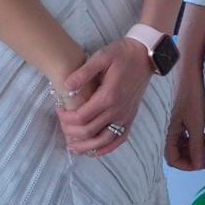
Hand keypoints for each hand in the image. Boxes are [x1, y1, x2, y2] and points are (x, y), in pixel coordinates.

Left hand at [60, 40, 154, 157]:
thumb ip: (83, 72)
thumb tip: (66, 85)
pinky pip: (119, 139)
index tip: (59, 110)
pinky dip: (106, 148)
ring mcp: (126, 116)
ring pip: (103, 141)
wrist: (146, 55)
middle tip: (62, 124)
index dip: (66, 118)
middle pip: (89, 131)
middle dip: (71, 132)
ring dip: (86, 146)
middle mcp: (118, 110)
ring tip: (72, 146)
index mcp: (109, 96)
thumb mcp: (102, 56)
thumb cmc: (122, 54)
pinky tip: (95, 151)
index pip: (81, 117)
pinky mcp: (131, 118)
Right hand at [165, 62, 204, 171]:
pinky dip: (195, 137)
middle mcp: (171, 128)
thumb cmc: (192, 94)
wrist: (190, 69)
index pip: (172, 159)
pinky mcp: (184, 113)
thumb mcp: (196, 123)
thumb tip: (198, 165)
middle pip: (176, 152)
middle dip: (190, 157)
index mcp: (170, 132)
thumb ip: (195, 145)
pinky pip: (186, 133)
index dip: (186, 165)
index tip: (201, 163)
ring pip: (182, 143)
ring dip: (193, 147)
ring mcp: (177, 121)